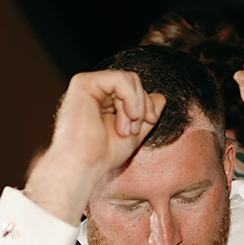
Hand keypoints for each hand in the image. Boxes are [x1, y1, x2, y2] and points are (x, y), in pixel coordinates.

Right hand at [26, 70, 166, 222]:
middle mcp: (92, 90)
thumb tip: (161, 97)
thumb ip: (144, 116)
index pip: (133, 88)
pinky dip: (130, 98)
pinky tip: (127, 117)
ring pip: (128, 78)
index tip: (149, 122)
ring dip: (136, 105)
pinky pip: (120, 79)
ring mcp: (86, 84)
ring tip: (127, 129)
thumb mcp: (132, 135)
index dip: (146, 103)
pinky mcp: (82, 83)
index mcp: (101, 100)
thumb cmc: (101, 156)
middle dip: (142, 104)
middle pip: (132, 80)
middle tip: (134, 129)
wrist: (83, 166)